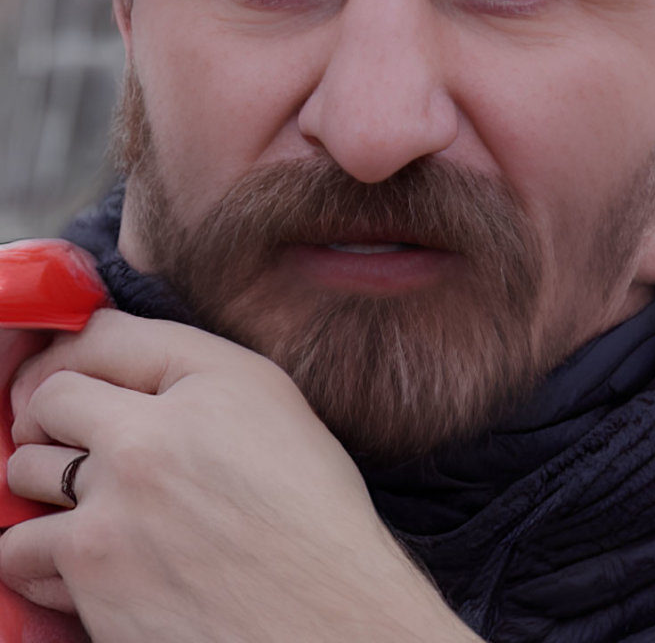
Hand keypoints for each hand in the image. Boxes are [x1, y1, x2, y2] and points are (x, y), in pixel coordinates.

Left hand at [0, 311, 478, 642]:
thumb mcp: (278, 412)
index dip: (83, 356)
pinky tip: (95, 560)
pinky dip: (44, 556)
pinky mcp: (88, 573)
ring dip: (48, 487)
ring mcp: (113, 505)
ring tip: (99, 507)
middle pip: (50, 398)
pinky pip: (18, 549)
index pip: (104, 335)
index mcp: (211, 385)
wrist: (327, 616)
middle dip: (57, 418)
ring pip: (22, 472)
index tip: (81, 380)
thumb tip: (125, 371)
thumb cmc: (314, 517)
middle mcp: (154, 435)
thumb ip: (201, 375)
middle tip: (82, 445)